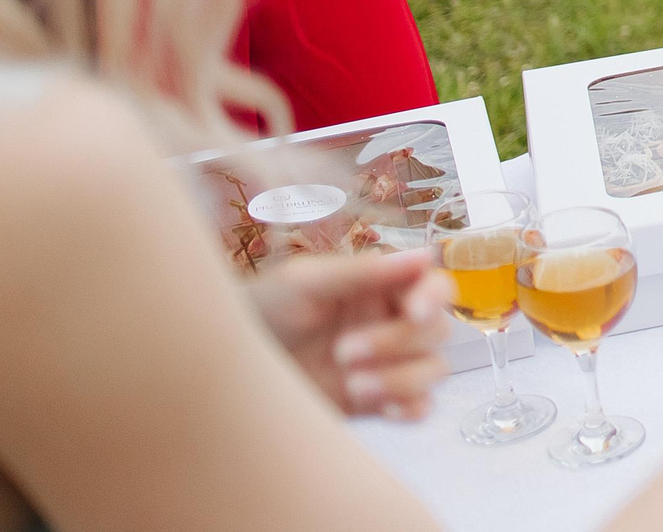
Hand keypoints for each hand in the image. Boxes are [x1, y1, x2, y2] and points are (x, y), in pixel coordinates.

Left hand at [246, 248, 454, 419]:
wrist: (226, 369)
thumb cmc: (261, 310)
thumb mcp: (304, 283)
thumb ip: (362, 272)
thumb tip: (424, 254)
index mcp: (382, 287)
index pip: (435, 286)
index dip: (435, 298)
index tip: (414, 311)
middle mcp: (392, 323)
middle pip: (436, 331)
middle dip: (396, 343)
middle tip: (343, 352)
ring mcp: (387, 364)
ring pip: (432, 370)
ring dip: (401, 379)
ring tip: (352, 385)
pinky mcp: (376, 402)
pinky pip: (419, 407)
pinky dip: (410, 408)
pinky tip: (380, 408)